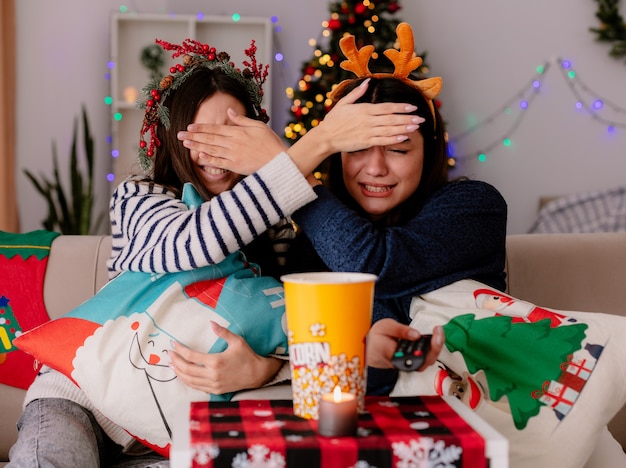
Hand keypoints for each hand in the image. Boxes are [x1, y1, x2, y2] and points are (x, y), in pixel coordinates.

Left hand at [168, 321, 282, 394]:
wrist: (257, 374)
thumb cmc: (247, 356)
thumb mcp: (237, 341)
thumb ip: (223, 332)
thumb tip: (211, 323)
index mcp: (216, 361)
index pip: (192, 356)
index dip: (180, 350)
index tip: (173, 345)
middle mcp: (212, 375)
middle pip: (187, 369)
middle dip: (176, 361)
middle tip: (170, 354)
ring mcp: (213, 384)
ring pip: (189, 380)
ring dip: (179, 372)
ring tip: (172, 365)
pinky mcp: (215, 390)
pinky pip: (196, 387)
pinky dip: (187, 381)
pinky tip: (183, 376)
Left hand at [176, 109, 287, 174]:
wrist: (280, 161)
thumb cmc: (271, 143)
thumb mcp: (258, 125)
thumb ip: (241, 120)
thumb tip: (229, 111)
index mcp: (238, 132)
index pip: (215, 129)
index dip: (201, 127)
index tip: (190, 126)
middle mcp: (233, 143)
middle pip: (210, 138)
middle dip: (194, 136)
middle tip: (179, 134)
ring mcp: (234, 155)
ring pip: (211, 149)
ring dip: (197, 146)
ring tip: (185, 143)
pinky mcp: (236, 166)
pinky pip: (219, 163)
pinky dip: (209, 159)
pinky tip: (199, 157)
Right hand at [287, 79, 425, 174]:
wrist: (326, 137)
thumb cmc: (334, 120)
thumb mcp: (344, 103)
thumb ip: (357, 93)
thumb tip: (368, 81)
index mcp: (364, 109)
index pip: (386, 107)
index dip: (400, 107)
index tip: (412, 107)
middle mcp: (367, 120)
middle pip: (391, 118)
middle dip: (407, 118)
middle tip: (421, 118)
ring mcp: (367, 132)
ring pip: (390, 129)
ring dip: (404, 128)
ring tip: (416, 127)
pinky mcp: (365, 142)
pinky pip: (383, 140)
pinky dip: (394, 139)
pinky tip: (404, 137)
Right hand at [366, 318, 443, 370]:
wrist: (369, 348)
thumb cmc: (375, 338)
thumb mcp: (384, 327)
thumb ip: (400, 330)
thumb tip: (416, 335)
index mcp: (393, 355)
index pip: (415, 356)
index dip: (430, 346)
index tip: (434, 332)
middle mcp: (403, 363)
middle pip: (425, 361)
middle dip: (436, 346)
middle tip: (438, 330)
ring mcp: (408, 364)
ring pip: (427, 361)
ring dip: (436, 347)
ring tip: (438, 332)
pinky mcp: (411, 363)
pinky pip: (425, 359)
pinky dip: (432, 347)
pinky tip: (434, 337)